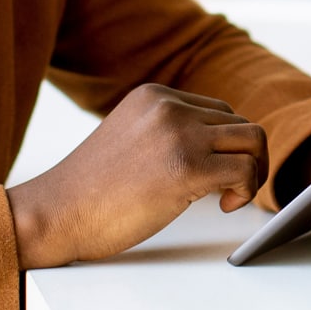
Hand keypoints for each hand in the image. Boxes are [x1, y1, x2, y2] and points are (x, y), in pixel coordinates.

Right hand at [7, 85, 267, 267]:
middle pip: (240, 124)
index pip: (218, 111)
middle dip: (246, 158)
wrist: (56, 213)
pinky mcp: (188, 166)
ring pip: (254, 140)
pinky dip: (246, 189)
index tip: (215, 174)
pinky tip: (224, 205)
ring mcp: (179, 133)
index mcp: (154, 96)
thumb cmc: (90, 190)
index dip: (226, 145)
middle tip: (230, 189)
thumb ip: (167, 133)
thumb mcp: (131, 139)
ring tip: (231, 196)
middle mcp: (169, 106)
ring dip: (253, 171)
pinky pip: (246, 169)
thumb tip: (216, 149)